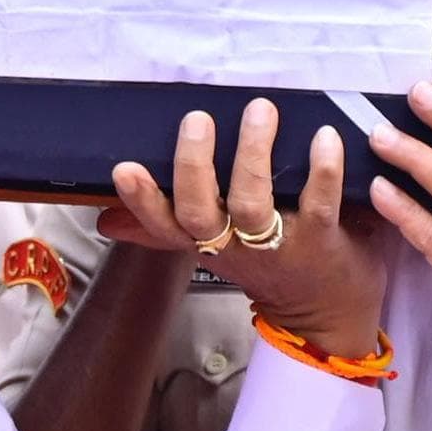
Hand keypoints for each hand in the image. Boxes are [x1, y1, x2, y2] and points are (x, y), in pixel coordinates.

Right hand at [107, 100, 384, 361]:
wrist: (326, 319)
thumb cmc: (270, 270)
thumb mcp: (213, 252)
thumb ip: (163, 231)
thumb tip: (104, 218)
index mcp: (205, 243)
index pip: (162, 224)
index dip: (141, 200)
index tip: (124, 167)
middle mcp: (235, 245)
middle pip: (200, 212)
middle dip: (193, 165)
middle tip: (197, 119)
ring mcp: (278, 244)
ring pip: (252, 204)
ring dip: (253, 155)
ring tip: (259, 111)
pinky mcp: (322, 240)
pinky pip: (318, 204)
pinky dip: (322, 169)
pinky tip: (324, 137)